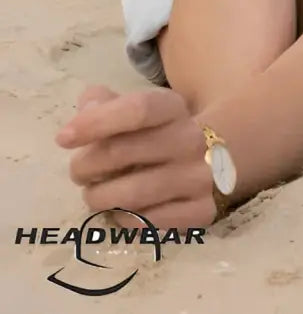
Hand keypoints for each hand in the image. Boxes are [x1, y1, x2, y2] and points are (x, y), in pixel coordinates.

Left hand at [55, 84, 216, 229]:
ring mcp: (200, 178)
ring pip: (130, 194)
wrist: (214, 157)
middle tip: (79, 171)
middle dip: (86, 165)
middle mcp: (192, 140)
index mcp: (174, 107)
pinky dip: (123, 219)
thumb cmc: (159, 132)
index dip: (96, 122)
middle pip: (122, 152)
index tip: (64, 139)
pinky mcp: (201, 212)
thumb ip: (104, 104)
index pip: (137, 110)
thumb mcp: (138, 108)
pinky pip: (145, 223)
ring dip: (99, 197)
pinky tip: (121, 210)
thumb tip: (84, 116)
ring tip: (95, 193)